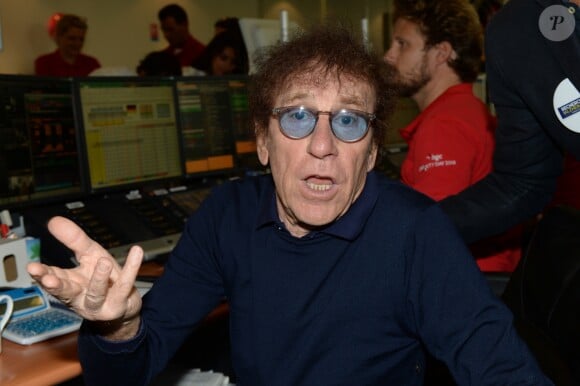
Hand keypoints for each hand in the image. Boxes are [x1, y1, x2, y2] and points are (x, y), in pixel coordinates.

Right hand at [27, 216, 143, 339]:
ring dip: (98, 279)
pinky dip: (131, 268)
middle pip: (66, 292)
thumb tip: (54, 220)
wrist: (125, 305)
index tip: (32, 268)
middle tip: (50, 279)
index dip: (42, 275)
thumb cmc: (104, 280)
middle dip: (57, 286)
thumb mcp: (89, 255)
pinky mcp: (119, 305)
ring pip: (96, 293)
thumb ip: (73, 240)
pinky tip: (137, 252)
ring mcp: (100, 304)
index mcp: (69, 284)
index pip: (52, 279)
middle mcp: (81, 297)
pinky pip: (125, 285)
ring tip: (103, 262)